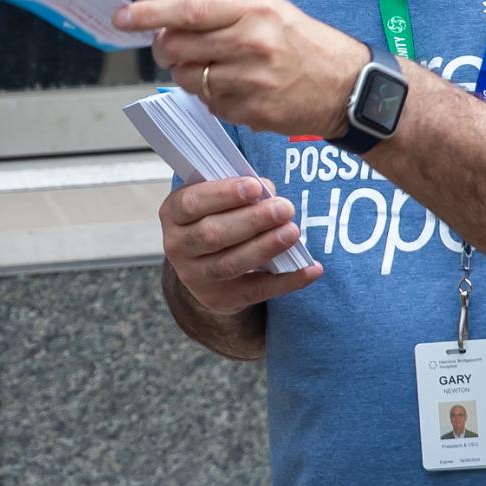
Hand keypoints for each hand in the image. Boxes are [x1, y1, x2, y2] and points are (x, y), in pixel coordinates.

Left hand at [117, 0, 370, 138]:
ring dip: (188, 74)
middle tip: (172, 47)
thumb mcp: (267, 9)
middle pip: (177, 48)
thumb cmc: (301, 42)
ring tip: (217, 67)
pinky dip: (211, 97)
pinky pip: (207, 104)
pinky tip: (236, 88)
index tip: (123, 17)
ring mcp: (251, 81)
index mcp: (254, 10)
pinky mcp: (252, 112)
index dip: (149, 14)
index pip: (189, 10)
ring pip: (186, 79)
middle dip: (165, 48)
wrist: (346, 85)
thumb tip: (165, 23)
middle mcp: (251, 43)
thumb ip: (219, 13)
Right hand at [161, 177, 324, 312]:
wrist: (205, 267)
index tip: (255, 187)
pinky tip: (311, 268)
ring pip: (231, 264)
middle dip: (252, 220)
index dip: (223, 194)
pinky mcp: (221, 299)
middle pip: (212, 234)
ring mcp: (197, 277)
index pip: (192, 203)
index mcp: (174, 214)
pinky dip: (288, 281)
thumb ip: (239, 192)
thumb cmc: (216, 218)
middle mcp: (178, 247)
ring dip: (265, 247)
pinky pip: (257, 291)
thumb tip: (269, 193)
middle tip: (284, 208)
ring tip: (292, 232)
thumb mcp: (217, 200)